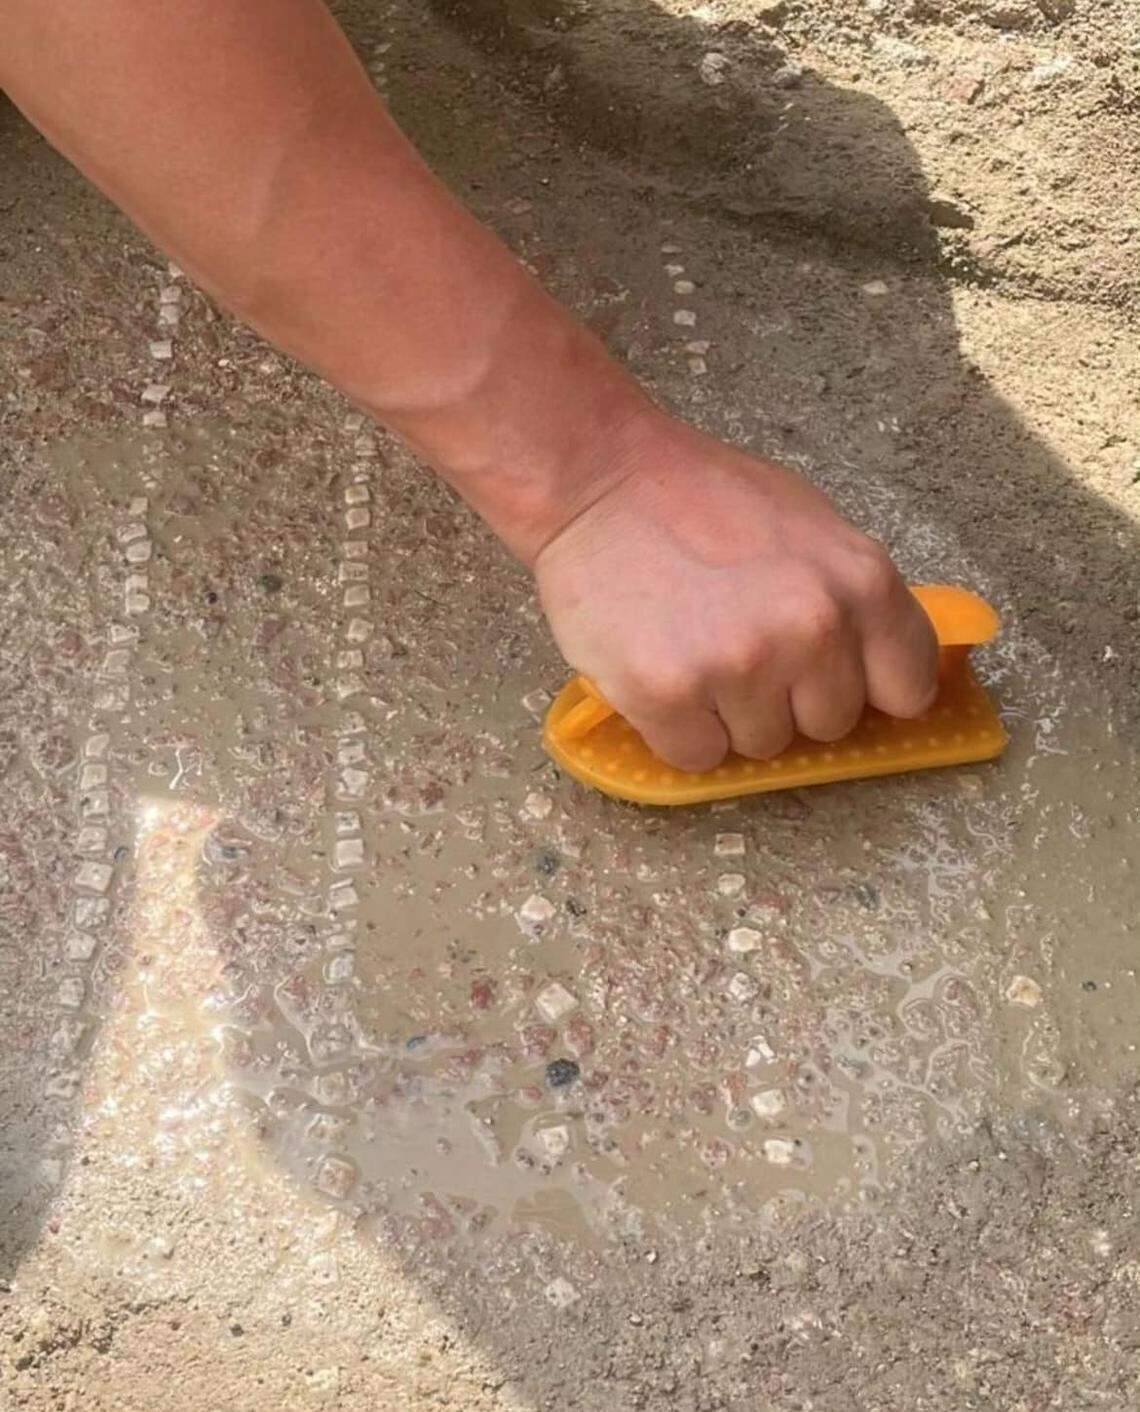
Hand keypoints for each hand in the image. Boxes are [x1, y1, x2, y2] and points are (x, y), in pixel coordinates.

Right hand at [534, 411, 938, 771]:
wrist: (596, 482)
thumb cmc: (701, 497)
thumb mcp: (808, 524)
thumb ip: (852, 595)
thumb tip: (884, 668)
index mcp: (861, 582)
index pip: (908, 687)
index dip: (872, 691)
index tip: (840, 683)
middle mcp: (811, 629)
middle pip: (828, 725)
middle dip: (789, 699)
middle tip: (740, 644)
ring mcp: (740, 666)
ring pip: (760, 745)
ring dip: (728, 714)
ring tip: (692, 646)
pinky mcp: (669, 695)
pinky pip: (696, 755)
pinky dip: (676, 729)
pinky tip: (660, 671)